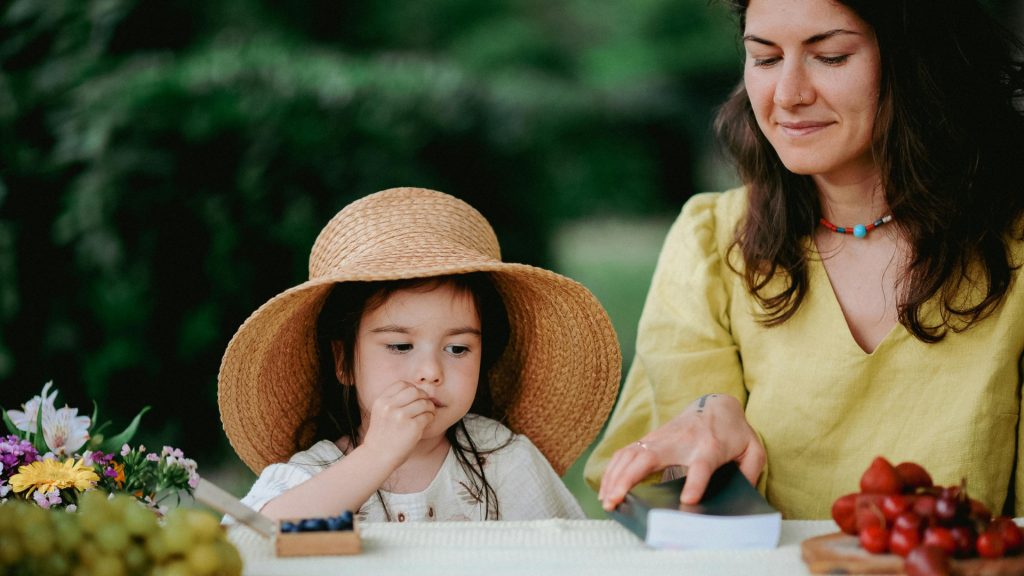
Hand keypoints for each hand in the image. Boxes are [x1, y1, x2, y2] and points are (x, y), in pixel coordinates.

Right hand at [360, 380, 435, 466]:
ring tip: (428, 413)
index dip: (412, 388)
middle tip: (425, 404)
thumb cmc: (381, 436)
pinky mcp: (412, 427)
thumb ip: (392, 401)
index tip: (415, 397)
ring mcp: (401, 416)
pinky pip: (428, 416)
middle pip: (414, 390)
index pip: (402, 384)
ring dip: (430, 407)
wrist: (376, 457)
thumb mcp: (380, 413)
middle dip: (423, 396)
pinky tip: (427, 422)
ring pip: (424, 403)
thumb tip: (415, 390)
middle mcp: (389, 406)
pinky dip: (430, 418)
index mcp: (381, 401)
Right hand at [598, 394, 764, 509]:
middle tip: (615, 502)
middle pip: (649, 458)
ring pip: (630, 455)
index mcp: (709, 448)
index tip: (688, 499)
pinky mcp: (650, 440)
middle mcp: (680, 442)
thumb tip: (742, 496)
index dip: (696, 483)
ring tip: (606, 500)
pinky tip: (606, 488)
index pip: (701, 466)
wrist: (716, 405)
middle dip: (628, 479)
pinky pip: (625, 453)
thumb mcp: (752, 451)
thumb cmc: (734, 433)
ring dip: (614, 477)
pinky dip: (612, 470)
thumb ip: (750, 473)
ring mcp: (661, 439)